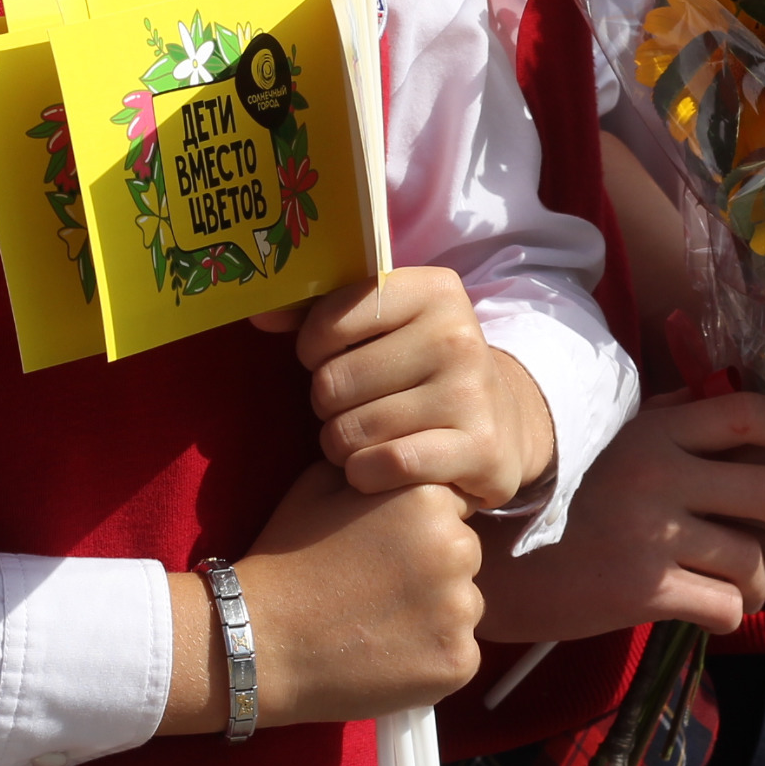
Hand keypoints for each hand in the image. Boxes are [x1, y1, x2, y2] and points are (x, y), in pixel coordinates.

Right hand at [161, 466, 481, 732]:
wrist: (261, 639)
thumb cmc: (288, 558)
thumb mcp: (322, 485)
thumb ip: (374, 467)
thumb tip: (399, 457)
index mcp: (429, 496)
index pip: (452, 506)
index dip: (417, 528)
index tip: (383, 549)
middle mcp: (456, 547)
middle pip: (463, 554)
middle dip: (432, 567)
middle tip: (378, 587)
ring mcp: (461, 609)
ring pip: (463, 605)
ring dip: (435, 614)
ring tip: (377, 622)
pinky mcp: (459, 661)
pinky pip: (458, 654)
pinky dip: (431, 658)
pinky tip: (386, 655)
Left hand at [280, 269, 556, 509]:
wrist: (503, 422)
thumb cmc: (419, 367)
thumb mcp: (384, 326)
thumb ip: (320, 314)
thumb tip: (261, 316)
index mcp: (434, 291)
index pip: (331, 318)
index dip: (312, 348)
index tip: (324, 358)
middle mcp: (458, 336)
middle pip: (335, 381)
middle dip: (326, 404)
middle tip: (348, 408)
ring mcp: (473, 393)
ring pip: (353, 429)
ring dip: (340, 445)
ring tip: (360, 439)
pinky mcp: (480, 448)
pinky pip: (385, 464)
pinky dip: (364, 474)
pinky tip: (374, 469)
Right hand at [472, 395, 764, 643]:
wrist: (489, 562)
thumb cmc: (554, 501)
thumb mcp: (608, 444)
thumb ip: (668, 423)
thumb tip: (739, 409)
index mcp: (651, 429)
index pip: (747, 412)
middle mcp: (655, 472)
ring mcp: (648, 531)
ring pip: (751, 556)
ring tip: (753, 585)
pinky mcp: (639, 588)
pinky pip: (722, 603)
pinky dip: (732, 611)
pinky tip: (717, 609)